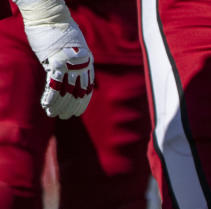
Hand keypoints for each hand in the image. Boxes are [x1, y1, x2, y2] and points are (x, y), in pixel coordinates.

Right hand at [20, 3, 93, 118]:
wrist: (51, 16)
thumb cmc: (60, 30)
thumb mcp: (75, 48)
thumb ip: (77, 62)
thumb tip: (74, 74)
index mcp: (88, 62)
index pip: (88, 88)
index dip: (82, 102)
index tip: (77, 111)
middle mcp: (82, 66)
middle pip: (79, 93)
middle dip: (71, 107)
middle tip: (65, 116)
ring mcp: (70, 65)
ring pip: (66, 92)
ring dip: (60, 106)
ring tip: (54, 114)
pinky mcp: (57, 63)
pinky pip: (54, 86)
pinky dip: (51, 98)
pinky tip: (47, 106)